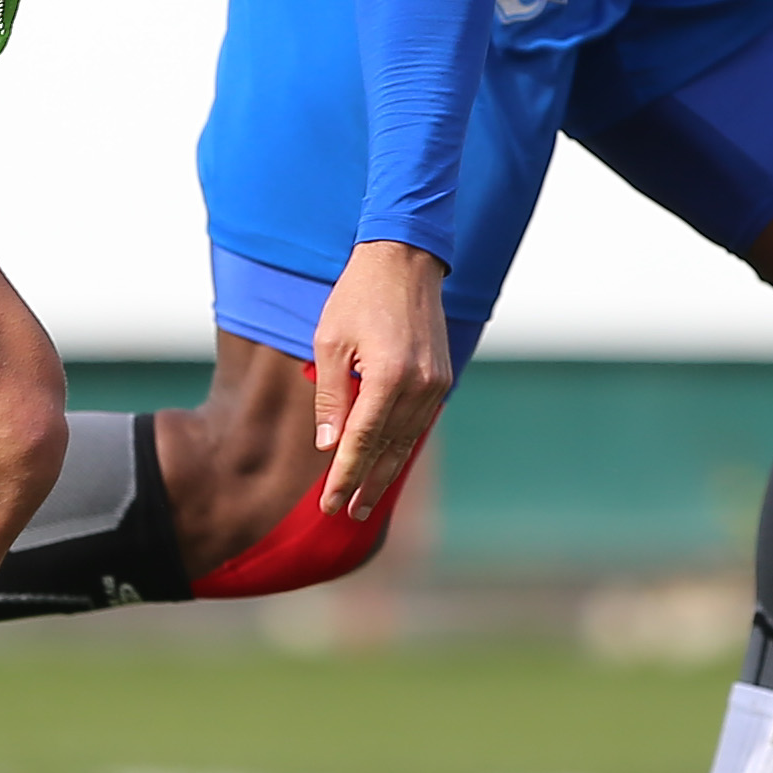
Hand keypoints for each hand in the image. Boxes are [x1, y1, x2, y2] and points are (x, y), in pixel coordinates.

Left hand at [307, 240, 452, 520]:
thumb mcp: (330, 342)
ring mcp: (436, 382)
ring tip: (366, 498)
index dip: (345, 476)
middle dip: (367, 484)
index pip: (362, 441)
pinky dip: (402, 444)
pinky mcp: (442, 377)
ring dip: (387, 471)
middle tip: (348, 513)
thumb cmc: (359, 296)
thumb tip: (329, 444)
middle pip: (389, 449)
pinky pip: (419, 421)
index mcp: (387, 376)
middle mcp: (419, 385)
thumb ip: (331, 397)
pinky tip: (388, 461)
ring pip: (408, 439)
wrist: (404, 259)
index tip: (330, 503)